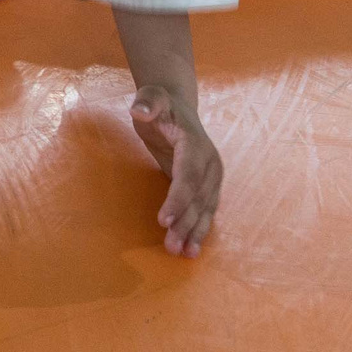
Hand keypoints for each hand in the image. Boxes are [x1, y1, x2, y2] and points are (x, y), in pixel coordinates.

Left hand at [129, 86, 222, 256]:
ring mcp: (211, 176)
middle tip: (172, 247)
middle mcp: (209, 162)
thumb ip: (147, 101)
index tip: (163, 220)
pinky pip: (205, 209)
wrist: (176, 105)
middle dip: (186, 223)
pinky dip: (199, 228)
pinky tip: (192, 247)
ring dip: (195, 232)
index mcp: (196, 144)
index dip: (178, 199)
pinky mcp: (206, 185)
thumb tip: (140, 109)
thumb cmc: (159, 104)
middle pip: (199, 197)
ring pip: (205, 208)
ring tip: (185, 254)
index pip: (188, 176)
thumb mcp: (151, 97)